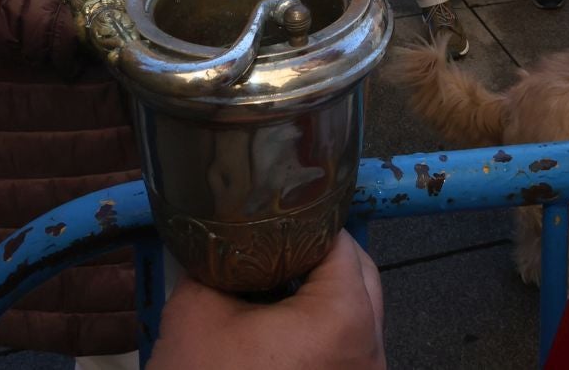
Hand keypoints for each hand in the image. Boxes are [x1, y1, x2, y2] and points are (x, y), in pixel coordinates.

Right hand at [146, 232, 384, 369]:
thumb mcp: (198, 310)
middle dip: (318, 256)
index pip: (340, 241)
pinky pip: (345, 349)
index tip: (275, 216)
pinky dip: (319, 332)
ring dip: (320, 296)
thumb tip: (223, 238)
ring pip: (355, 316)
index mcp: (345, 319)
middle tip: (274, 248)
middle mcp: (370, 352)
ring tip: (272, 286)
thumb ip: (218, 261)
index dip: (304, 222)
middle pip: (359, 276)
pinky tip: (279, 328)